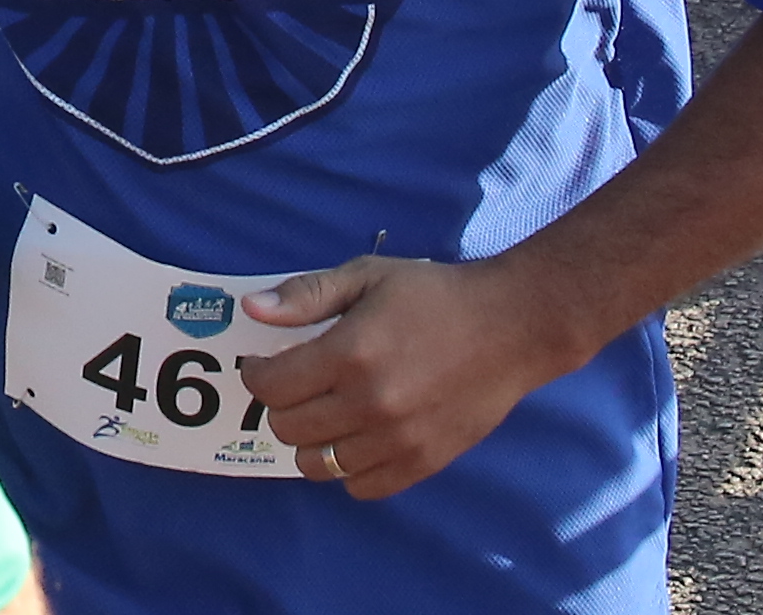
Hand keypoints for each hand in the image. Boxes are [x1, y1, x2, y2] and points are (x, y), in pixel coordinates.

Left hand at [237, 254, 585, 501]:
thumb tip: (252, 310)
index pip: (271, 387)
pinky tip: (356, 438)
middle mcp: (370, 404)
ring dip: (309, 441)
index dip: (256, 375)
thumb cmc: (434, 295)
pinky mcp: (424, 462)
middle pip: (288, 428)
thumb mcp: (367, 276)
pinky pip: (361, 487)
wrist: (511, 328)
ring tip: (323, 414)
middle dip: (279, 406)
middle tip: (294, 386)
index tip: (262, 364)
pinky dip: (347, 469)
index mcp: (350, 354)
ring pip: (318, 465)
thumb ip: (306, 295)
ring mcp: (398, 439)